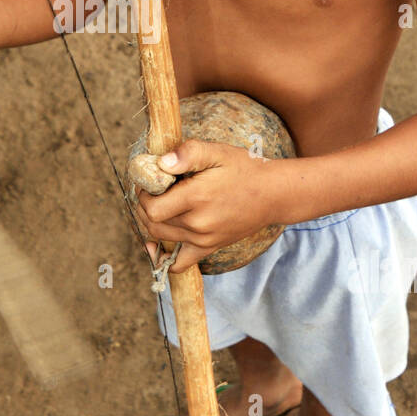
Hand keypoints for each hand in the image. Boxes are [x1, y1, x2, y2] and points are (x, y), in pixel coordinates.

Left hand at [135, 139, 287, 274]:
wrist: (273, 194)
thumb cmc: (244, 169)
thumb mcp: (217, 152)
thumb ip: (187, 153)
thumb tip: (160, 163)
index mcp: (196, 198)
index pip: (152, 208)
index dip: (143, 194)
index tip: (149, 181)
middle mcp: (198, 224)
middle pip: (152, 223)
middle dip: (143, 205)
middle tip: (150, 190)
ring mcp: (203, 239)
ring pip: (161, 237)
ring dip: (151, 222)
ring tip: (158, 204)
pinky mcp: (209, 248)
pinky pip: (179, 263)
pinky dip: (163, 256)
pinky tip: (157, 245)